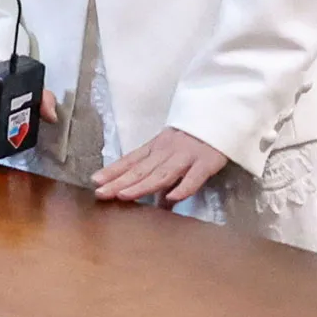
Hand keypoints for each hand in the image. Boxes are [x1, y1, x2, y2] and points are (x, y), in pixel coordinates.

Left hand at [92, 128, 228, 204]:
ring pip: (161, 173)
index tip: (95, 181)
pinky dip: (182, 188)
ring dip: (142, 185)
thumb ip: (160, 173)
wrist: (221, 114)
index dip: (114, 171)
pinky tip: (171, 199)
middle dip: (120, 182)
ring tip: (124, 195)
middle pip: (141, 169)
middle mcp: (167, 151)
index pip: (132, 160)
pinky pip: (193, 177)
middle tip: (101, 193)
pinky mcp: (206, 162)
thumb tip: (156, 203)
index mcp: (157, 147)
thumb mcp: (173, 150)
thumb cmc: (194, 135)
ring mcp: (186, 156)